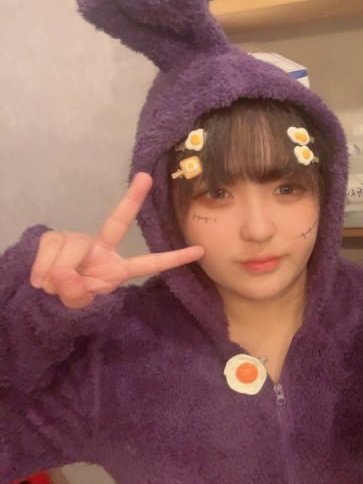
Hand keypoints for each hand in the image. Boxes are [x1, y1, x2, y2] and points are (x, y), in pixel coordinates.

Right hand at [29, 172, 203, 308]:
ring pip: (71, 248)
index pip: (149, 264)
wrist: (40, 294)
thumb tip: (65, 273)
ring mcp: (79, 240)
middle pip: (117, 222)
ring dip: (57, 272)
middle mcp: (102, 248)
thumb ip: (77, 294)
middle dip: (132, 199)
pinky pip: (50, 248)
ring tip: (50, 286)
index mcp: (117, 269)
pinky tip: (41, 279)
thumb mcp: (79, 306)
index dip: (173, 259)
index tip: (200, 251)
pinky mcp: (55, 237)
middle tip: (146, 177)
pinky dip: (42, 267)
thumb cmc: (68, 298)